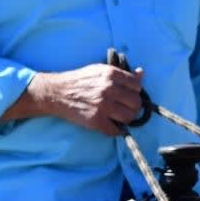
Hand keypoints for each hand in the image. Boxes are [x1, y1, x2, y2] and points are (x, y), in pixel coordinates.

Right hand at [12, 63, 143, 135]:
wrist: (58, 92)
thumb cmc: (81, 80)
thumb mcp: (101, 70)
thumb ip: (122, 73)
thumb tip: (141, 73)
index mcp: (111, 74)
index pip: (137, 86)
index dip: (135, 91)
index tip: (128, 95)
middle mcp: (109, 89)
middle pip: (136, 103)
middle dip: (133, 106)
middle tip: (125, 107)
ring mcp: (103, 106)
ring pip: (129, 117)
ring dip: (126, 118)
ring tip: (119, 116)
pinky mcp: (96, 121)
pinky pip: (116, 130)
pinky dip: (116, 129)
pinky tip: (111, 124)